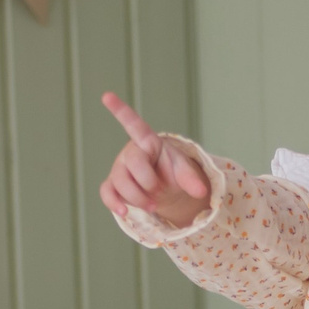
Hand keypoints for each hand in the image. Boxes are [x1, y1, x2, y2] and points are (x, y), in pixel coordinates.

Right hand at [99, 92, 209, 227]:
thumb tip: (201, 192)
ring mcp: (119, 169)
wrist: (163, 189)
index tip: (107, 96)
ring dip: (137, 199)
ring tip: (152, 206)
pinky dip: (114, 204)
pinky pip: (107, 193)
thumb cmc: (171, 172)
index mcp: (148, 142)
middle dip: (148, 183)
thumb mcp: (184, 171)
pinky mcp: (113, 185)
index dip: (120, 110)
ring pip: (120, 183)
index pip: (134, 124)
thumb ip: (191, 179)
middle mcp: (130, 153)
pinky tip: (124, 212)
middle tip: (159, 192)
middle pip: (133, 165)